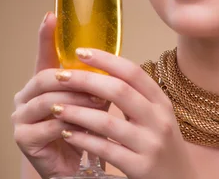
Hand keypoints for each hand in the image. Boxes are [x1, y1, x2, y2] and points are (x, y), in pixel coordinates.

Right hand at [11, 13, 108, 177]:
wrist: (71, 167)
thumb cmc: (81, 131)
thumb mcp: (89, 102)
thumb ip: (92, 83)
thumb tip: (111, 67)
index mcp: (40, 83)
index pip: (42, 55)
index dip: (45, 36)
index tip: (51, 16)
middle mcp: (25, 97)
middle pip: (46, 77)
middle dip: (74, 80)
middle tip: (98, 84)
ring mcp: (21, 117)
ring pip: (50, 101)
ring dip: (78, 102)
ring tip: (100, 105)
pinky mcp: (24, 138)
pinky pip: (51, 125)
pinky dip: (72, 124)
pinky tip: (87, 126)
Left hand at [43, 48, 196, 178]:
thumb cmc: (161, 146)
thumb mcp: (156, 117)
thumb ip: (135, 96)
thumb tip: (101, 70)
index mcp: (161, 102)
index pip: (133, 72)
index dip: (106, 59)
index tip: (81, 51)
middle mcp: (159, 120)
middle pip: (119, 91)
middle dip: (86, 80)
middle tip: (60, 75)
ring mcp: (150, 145)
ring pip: (108, 122)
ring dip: (77, 112)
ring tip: (56, 106)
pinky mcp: (140, 167)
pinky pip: (105, 150)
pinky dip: (83, 139)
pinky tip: (67, 133)